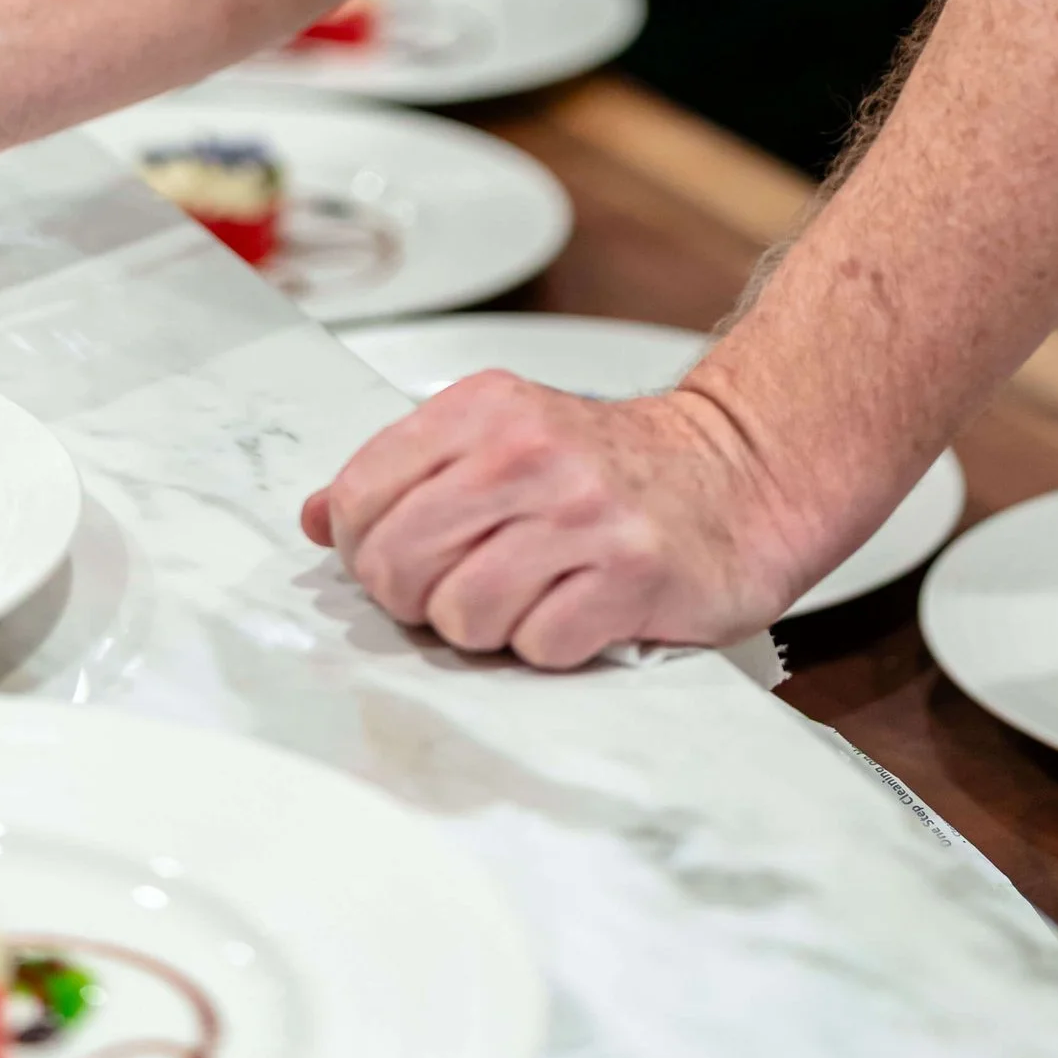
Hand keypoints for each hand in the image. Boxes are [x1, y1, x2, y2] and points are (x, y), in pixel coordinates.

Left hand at [299, 370, 805, 667]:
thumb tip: (315, 517)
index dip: (362, 547)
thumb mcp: (504, 436)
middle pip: (395, 565)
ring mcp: (582, 514)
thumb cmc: (617, 466)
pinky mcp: (631, 576)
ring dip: (487, 628)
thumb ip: (408, 472)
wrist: (741, 473)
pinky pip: (537, 647)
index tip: (397, 555)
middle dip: (416, 599)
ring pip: (460, 616)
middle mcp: (528, 452)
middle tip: (459, 589)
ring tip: (528, 598)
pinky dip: (550, 646)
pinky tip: (579, 612)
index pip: (357, 497)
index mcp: (483, 409)